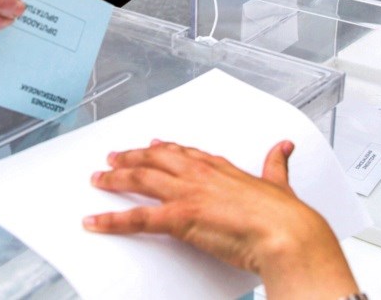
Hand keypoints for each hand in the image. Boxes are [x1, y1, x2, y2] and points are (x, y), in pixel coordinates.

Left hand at [84, 141, 358, 298]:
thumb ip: (277, 164)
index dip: (165, 148)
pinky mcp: (179, 217)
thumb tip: (285, 147)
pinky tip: (95, 221)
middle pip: (155, 159)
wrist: (285, 234)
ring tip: (98, 179)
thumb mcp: (280, 183)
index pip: (185, 152)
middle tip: (113, 157)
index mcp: (222, 167)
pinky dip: (111, 219)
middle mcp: (200, 174)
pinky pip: (136, 218)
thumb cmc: (284, 216)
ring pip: (140, 180)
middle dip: (131, 158)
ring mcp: (187, 193)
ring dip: (115, 179)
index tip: (152, 145)